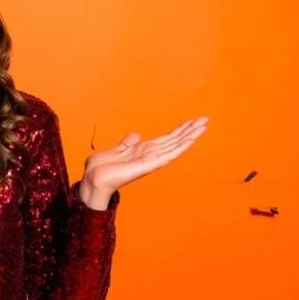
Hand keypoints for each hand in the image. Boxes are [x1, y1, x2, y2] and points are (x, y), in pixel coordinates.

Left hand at [83, 116, 209, 193]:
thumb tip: (136, 136)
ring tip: (204, 126)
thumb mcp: (115, 151)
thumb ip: (127, 144)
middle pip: (174, 140)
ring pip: (175, 146)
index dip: (179, 130)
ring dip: (190, 136)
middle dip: (189, 130)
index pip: (166, 139)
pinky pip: (168, 154)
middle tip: (205, 119)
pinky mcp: (149, 165)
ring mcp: (151, 161)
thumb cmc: (101, 168)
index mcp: (143, 151)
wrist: (93, 180)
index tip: (192, 121)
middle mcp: (150, 156)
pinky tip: (191, 139)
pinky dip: (180, 146)